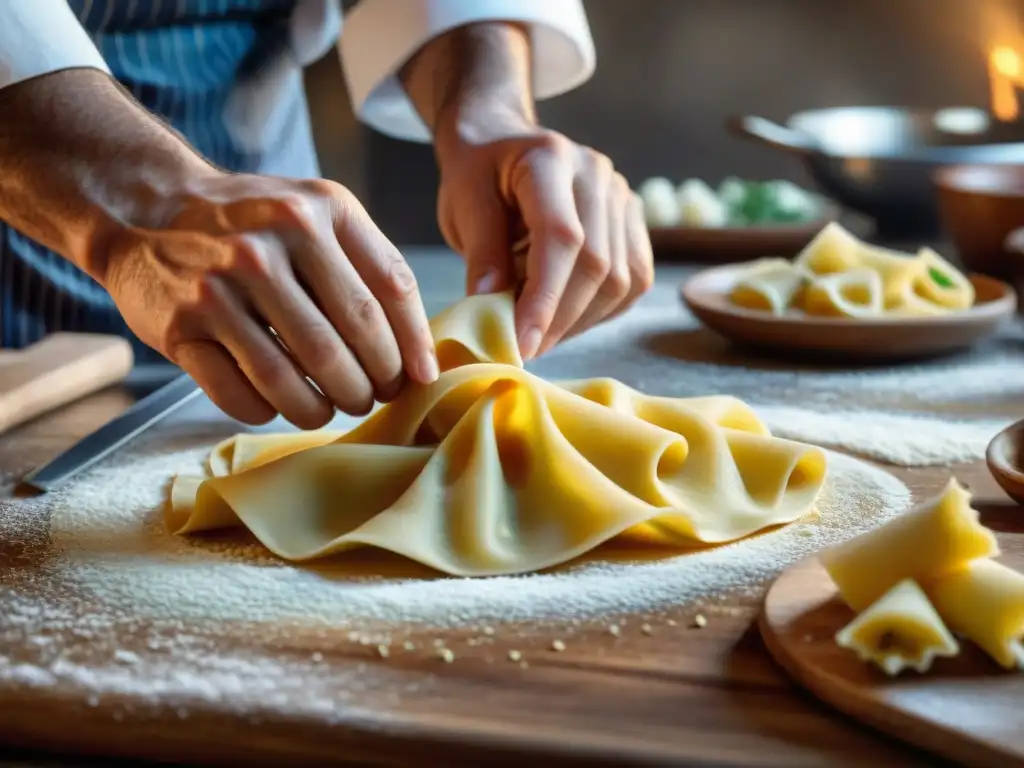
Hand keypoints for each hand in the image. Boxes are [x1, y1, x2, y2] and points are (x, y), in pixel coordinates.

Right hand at [101, 171, 438, 428]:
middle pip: (345, 342)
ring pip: (294, 376)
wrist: (148, 208)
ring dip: (323, 407)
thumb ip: (371, 266)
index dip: (412, 346)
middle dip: (370, 385)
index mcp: (320, 211)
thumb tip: (419, 355)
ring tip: (330, 408)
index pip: (390, 290)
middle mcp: (270, 244)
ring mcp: (220, 286)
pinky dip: (267, 411)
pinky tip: (277, 405)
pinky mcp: (181, 326)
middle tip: (372, 398)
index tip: (419, 379)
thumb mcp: (319, 213)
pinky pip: (240, 394)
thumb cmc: (255, 223)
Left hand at [435, 111, 653, 359]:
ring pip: (620, 280)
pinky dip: (600, 310)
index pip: (562, 238)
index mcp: (551, 160)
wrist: (503, 143)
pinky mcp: (634, 222)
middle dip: (560, 319)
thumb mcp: (463, 205)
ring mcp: (622, 197)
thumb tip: (490, 305)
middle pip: (596, 264)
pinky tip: (566, 317)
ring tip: (541, 333)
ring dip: (580, 320)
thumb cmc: (479, 175)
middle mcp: (597, 174)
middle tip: (524, 349)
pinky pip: (633, 281)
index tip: (522, 343)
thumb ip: (481, 253)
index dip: (544, 298)